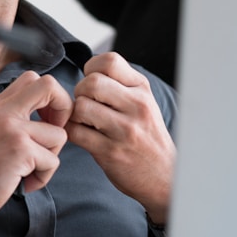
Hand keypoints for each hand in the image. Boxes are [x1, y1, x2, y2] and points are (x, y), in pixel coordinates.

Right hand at [0, 71, 72, 236]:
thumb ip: (11, 120)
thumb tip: (46, 121)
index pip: (32, 79)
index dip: (50, 98)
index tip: (46, 122)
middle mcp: (3, 111)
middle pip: (49, 85)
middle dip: (64, 109)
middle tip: (53, 135)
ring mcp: (11, 128)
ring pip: (59, 135)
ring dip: (50, 158)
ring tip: (28, 172)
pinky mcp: (19, 150)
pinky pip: (52, 161)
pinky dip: (42, 178)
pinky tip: (23, 183)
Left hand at [68, 52, 174, 223]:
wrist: (164, 176)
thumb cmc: (147, 136)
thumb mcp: (143, 103)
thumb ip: (120, 84)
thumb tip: (87, 71)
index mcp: (142, 89)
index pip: (109, 60)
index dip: (92, 68)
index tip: (93, 83)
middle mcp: (136, 106)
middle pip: (91, 82)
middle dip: (79, 92)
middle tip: (85, 104)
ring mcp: (124, 130)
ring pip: (81, 107)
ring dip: (74, 114)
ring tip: (84, 121)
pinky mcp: (110, 152)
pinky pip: (76, 133)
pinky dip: (72, 132)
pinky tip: (82, 135)